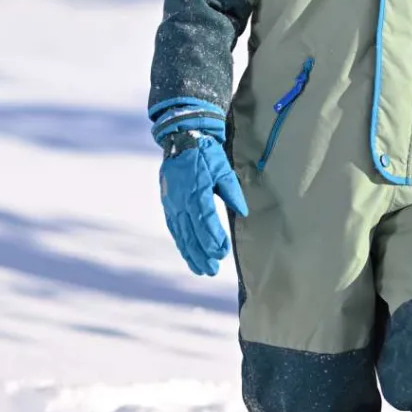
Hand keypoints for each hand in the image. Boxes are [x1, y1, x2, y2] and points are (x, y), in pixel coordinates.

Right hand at [159, 134, 247, 275]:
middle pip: (191, 232)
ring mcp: (172, 204)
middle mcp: (181, 201)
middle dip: (202, 253)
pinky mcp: (168, 206)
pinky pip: (175, 229)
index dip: (213, 238)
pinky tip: (189, 255)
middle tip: (213, 270)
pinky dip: (182, 244)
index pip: (205, 220)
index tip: (222, 252)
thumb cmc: (206, 154)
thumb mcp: (222, 168)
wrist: (181, 141)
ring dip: (191, 254)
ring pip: (181, 234)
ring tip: (203, 269)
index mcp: (197, 190)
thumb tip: (243, 211)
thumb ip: (232, 191)